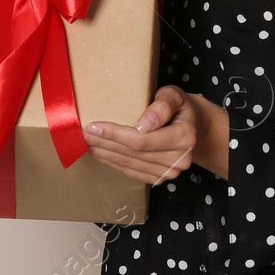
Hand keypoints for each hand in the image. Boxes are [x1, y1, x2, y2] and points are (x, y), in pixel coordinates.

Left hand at [84, 85, 217, 184]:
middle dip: (103, 143)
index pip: (142, 140)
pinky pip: (131, 171)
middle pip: (132, 154)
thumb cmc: (181, 107)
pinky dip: (112, 162)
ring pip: (128, 164)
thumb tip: (145, 124)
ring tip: (84, 142)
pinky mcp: (159, 178)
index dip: (114, 135)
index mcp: (185, 137)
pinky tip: (98, 153)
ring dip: (103, 154)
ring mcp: (169, 172)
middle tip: (80, 133)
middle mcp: (179, 160)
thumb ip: (162, 106)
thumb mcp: (175, 96)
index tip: (92, 126)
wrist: (195, 126)